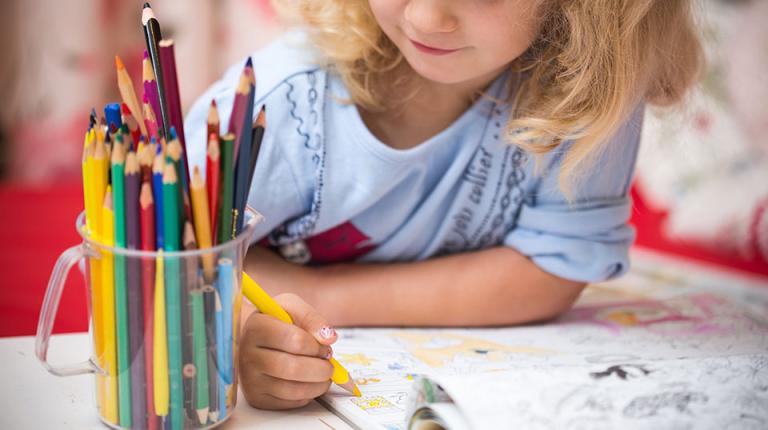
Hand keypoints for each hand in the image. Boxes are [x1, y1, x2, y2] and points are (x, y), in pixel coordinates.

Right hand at [238, 293, 337, 408]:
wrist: (255, 340)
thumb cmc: (275, 322)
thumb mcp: (290, 307)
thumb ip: (311, 317)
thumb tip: (328, 337)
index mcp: (256, 328)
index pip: (295, 340)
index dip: (316, 345)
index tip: (324, 345)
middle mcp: (247, 355)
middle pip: (294, 368)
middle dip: (321, 368)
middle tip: (329, 364)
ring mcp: (250, 380)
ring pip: (293, 389)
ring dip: (319, 384)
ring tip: (323, 373)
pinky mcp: (257, 398)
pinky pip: (290, 402)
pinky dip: (309, 394)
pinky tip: (310, 382)